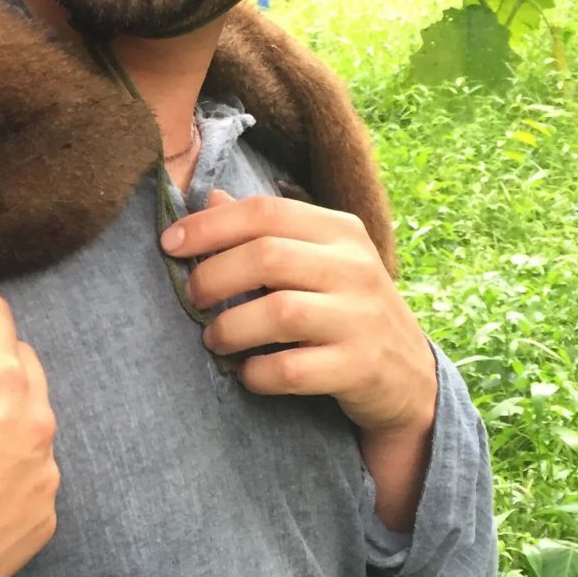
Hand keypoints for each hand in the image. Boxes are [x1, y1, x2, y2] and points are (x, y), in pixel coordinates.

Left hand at [162, 189, 436, 439]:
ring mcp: (361, 317)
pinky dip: (257, 372)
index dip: (209, 226)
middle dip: (214, 277)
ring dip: (230, 328)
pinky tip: (248, 373)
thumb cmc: (343, 308)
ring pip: (279, 312)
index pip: (264, 211)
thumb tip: (208, 198)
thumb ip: (265, 230)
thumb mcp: (315, 260)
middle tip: (193, 298)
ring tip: (214, 338)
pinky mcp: (361, 367)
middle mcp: (355, 266)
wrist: (409, 378)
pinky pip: (293, 369)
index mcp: (339, 230)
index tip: (169, 244)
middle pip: (267, 256)